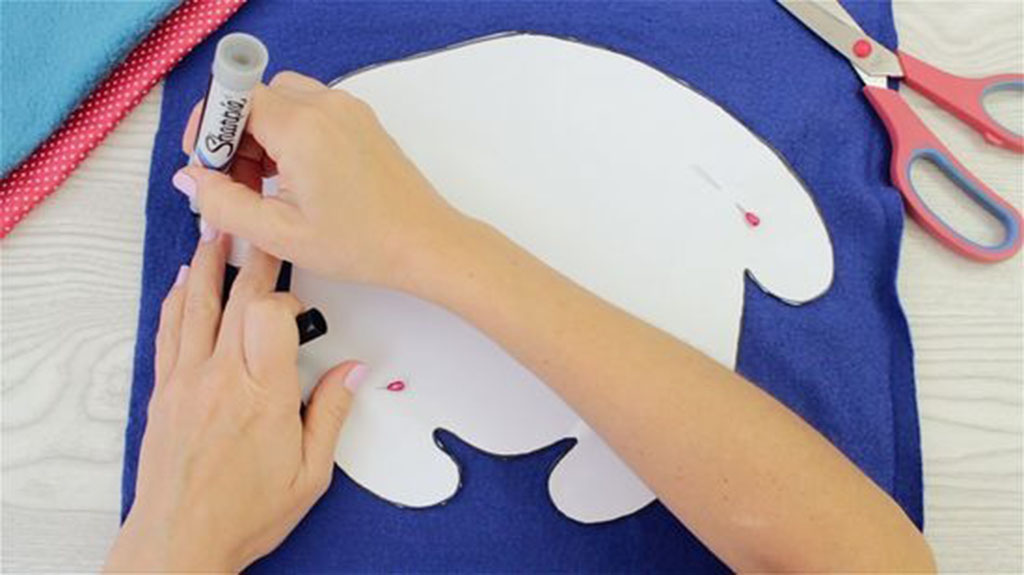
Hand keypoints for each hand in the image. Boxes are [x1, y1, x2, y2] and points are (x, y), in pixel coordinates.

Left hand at [105, 236, 366, 572]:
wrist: (179, 542)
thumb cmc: (243, 514)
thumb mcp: (310, 473)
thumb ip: (331, 414)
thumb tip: (352, 371)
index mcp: (263, 395)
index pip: (271, 315)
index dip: (286, 293)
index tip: (298, 288)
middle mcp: (221, 379)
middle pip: (236, 300)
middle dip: (250, 256)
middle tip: (258, 221)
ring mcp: (187, 382)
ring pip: (197, 307)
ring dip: (208, 264)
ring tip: (216, 229)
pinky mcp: (165, 392)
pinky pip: (170, 332)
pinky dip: (178, 300)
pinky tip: (185, 281)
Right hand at [173, 70, 467, 289]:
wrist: (424, 244)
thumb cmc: (363, 243)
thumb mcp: (279, 235)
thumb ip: (223, 203)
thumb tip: (190, 179)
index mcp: (302, 127)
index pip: (233, 100)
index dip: (210, 132)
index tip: (206, 166)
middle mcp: (326, 106)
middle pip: (257, 100)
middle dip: (235, 139)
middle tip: (236, 187)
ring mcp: (348, 110)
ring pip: (283, 103)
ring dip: (262, 138)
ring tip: (266, 189)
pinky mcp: (361, 121)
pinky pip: (311, 112)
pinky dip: (291, 137)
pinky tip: (294, 182)